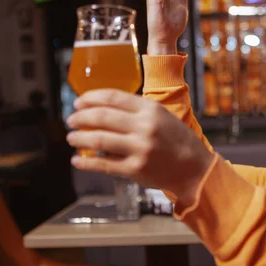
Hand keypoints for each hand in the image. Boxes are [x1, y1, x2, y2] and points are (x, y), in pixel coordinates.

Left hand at [65, 89, 213, 203]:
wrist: (194, 168)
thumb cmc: (176, 140)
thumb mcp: (162, 116)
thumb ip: (136, 111)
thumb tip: (101, 109)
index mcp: (151, 109)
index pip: (113, 97)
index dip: (91, 98)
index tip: (79, 102)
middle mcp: (145, 127)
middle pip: (102, 116)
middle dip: (81, 117)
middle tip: (71, 120)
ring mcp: (140, 148)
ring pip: (99, 139)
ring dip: (80, 138)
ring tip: (71, 138)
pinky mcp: (135, 168)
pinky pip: (104, 164)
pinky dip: (86, 162)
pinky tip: (77, 160)